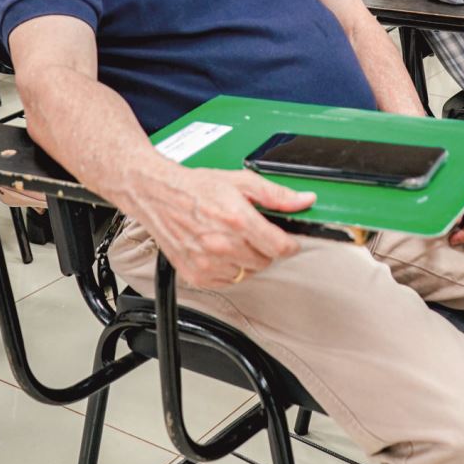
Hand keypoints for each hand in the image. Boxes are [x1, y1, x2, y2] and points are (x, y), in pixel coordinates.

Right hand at [127, 164, 315, 289]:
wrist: (158, 195)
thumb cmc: (196, 188)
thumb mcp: (241, 181)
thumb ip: (276, 195)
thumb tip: (304, 201)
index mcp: (238, 220)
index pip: (280, 247)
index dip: (291, 244)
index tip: (290, 241)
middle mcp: (223, 244)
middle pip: (266, 261)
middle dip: (266, 247)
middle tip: (255, 232)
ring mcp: (208, 263)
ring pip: (248, 273)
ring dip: (248, 259)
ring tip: (235, 239)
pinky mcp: (196, 275)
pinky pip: (228, 281)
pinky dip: (230, 270)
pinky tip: (221, 251)